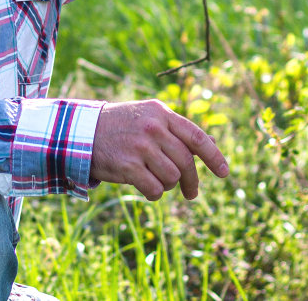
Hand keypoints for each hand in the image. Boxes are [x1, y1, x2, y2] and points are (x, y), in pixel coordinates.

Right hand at [88, 100, 228, 199]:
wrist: (83, 132)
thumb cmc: (122, 126)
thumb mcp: (150, 118)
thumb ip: (179, 130)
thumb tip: (212, 141)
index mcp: (161, 113)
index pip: (197, 136)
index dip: (214, 156)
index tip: (225, 173)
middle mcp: (153, 128)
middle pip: (186, 162)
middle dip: (192, 181)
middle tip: (191, 193)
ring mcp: (140, 147)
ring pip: (172, 177)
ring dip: (168, 185)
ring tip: (157, 181)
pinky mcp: (128, 165)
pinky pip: (155, 189)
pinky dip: (155, 194)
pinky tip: (147, 189)